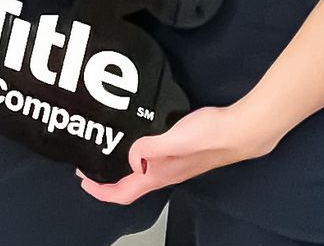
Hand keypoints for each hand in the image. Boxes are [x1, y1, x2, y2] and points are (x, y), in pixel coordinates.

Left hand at [76, 103, 279, 203]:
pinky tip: (136, 137)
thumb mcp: (173, 140)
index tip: (83, 180)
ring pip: (140, 172)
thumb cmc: (210, 136)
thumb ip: (149, 148)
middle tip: (89, 163)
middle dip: (107, 178)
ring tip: (106, 150)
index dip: (100, 190)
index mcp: (159, 175)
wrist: (240, 130)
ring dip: (121, 166)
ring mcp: (173, 164)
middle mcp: (164, 174)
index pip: (123, 192)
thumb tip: (129, 157)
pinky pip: (151, 158)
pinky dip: (137, 154)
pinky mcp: (180, 151)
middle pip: (129, 185)